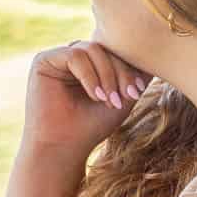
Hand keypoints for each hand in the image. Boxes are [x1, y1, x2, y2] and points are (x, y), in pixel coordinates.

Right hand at [23, 41, 151, 157]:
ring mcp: (58, 57)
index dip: (129, 68)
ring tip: (109, 100)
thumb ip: (134, 74)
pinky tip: (95, 95)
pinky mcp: (43, 61)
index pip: (114, 52)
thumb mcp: (122, 96)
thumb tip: (153, 52)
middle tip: (127, 96)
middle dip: (120, 72)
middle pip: (105, 48)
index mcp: (90, 63)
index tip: (138, 92)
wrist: (64, 148)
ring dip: (106, 75)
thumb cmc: (92, 126)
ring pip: (92, 49)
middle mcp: (73, 57)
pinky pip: (74, 56)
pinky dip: (89, 76)